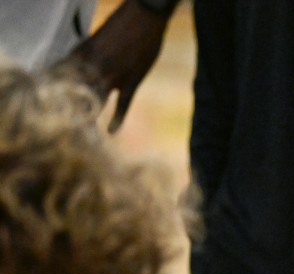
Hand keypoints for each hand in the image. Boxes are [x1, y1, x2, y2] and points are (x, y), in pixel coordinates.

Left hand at [63, 0, 171, 131]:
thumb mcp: (96, 40)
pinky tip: (112, 132)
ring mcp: (114, 76)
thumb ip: (87, 57)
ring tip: (84, 135)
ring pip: (96, 101)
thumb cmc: (121, 26)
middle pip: (76, 94)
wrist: (144, 18)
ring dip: (89, 118)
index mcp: (82, 55)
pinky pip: (123, 104)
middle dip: (69, 111)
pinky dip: (117, 118)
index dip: (55, 93)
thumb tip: (77, 70)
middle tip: (64, 128)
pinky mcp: (132, 81)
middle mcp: (94, 67)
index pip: (62, 79)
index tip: (49, 107)